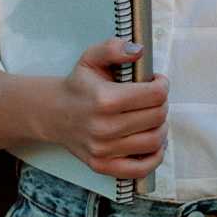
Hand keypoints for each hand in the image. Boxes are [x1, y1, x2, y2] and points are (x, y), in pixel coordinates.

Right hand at [45, 37, 167, 178]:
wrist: (54, 113)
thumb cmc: (79, 85)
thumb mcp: (91, 58)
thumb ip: (113, 47)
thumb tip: (138, 51)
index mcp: (105, 99)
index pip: (156, 94)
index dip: (162, 85)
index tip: (156, 82)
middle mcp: (104, 127)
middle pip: (158, 117)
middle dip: (162, 104)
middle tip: (153, 99)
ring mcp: (103, 149)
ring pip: (154, 141)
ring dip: (161, 128)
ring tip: (152, 118)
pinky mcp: (102, 165)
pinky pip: (140, 169)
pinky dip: (155, 157)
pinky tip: (153, 144)